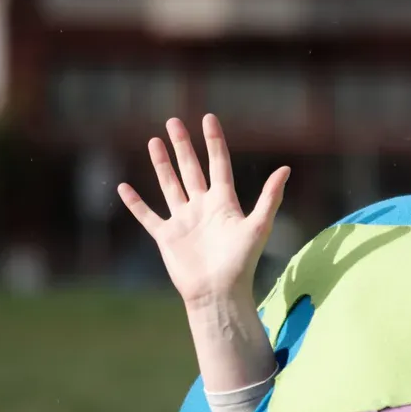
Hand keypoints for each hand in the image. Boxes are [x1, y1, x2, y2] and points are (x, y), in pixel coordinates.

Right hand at [118, 114, 289, 308]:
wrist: (219, 293)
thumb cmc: (242, 262)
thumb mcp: (259, 226)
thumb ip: (271, 197)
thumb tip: (286, 168)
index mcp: (224, 203)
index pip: (219, 164)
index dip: (213, 142)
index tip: (208, 118)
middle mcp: (203, 208)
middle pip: (191, 169)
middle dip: (183, 146)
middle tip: (173, 121)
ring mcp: (183, 221)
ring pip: (170, 185)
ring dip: (161, 164)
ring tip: (154, 141)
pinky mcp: (167, 237)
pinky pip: (147, 216)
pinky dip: (135, 203)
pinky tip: (124, 188)